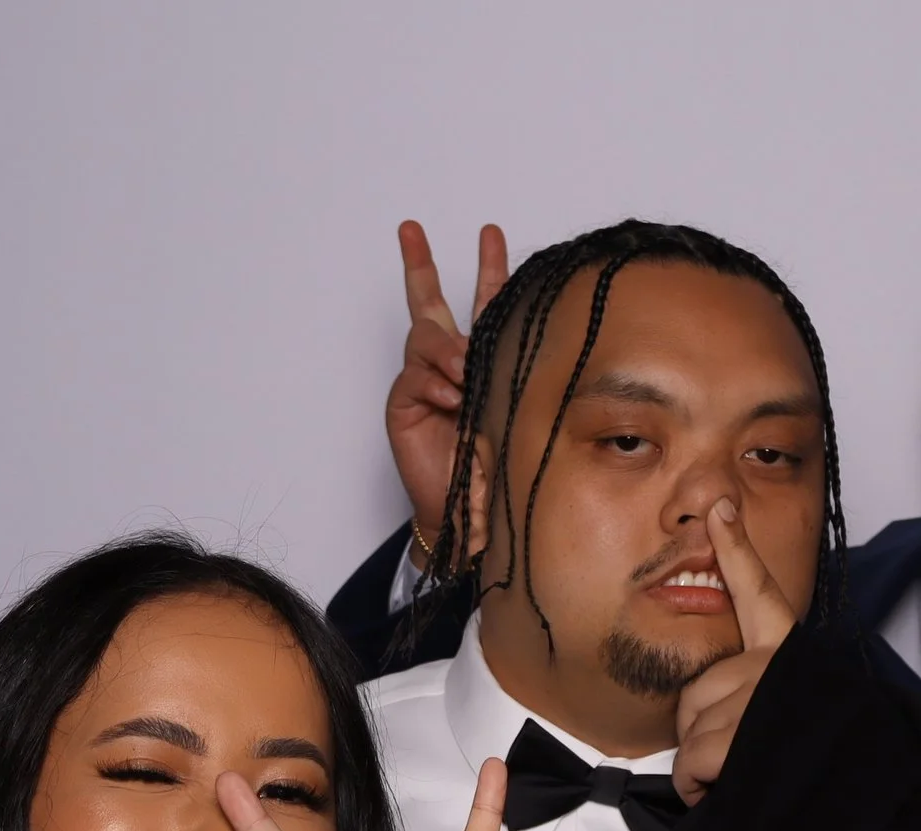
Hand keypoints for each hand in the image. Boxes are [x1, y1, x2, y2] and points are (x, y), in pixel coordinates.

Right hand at [387, 219, 508, 549]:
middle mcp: (447, 364)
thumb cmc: (500, 465)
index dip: (489, 268)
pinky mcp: (403, 404)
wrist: (471, 510)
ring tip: (462, 375)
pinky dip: (434, 385)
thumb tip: (486, 352)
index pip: (484, 306)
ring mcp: (422, 382)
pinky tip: (451, 401)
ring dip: (445, 349)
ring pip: (425, 338)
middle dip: (420, 264)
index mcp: (481, 359)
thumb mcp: (518, 411)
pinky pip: (415, 378)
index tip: (491, 233)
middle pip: (429, 303)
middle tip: (410, 229)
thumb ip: (507, 375)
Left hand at [672, 499, 799, 803]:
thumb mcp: (788, 719)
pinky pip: (692, 759)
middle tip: (741, 763)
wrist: (852, 801)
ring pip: (690, 733)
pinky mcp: (747, 728)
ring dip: (702, 771)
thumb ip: (756, 697)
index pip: (760, 596)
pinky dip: (698, 788)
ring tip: (743, 782)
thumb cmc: (819, 771)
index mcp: (790, 657)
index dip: (736, 550)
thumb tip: (722, 713)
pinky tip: (730, 792)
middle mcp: (778, 666)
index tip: (719, 510)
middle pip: (696, 694)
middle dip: (702, 739)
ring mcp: (763, 694)